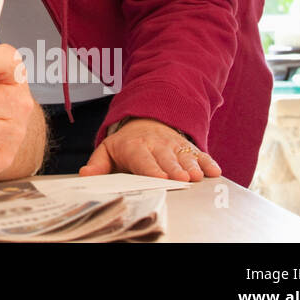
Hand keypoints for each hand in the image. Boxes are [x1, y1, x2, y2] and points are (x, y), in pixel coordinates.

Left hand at [80, 117, 221, 181]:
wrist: (145, 120)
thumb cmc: (126, 144)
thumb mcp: (108, 150)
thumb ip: (98, 164)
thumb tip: (85, 174)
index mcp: (134, 147)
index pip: (142, 159)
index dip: (152, 169)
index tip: (160, 177)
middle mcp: (156, 145)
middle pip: (166, 158)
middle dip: (174, 168)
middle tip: (182, 178)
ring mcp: (173, 145)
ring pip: (184, 156)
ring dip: (192, 166)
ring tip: (198, 176)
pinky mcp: (187, 147)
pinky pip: (199, 154)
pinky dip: (207, 162)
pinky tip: (214, 171)